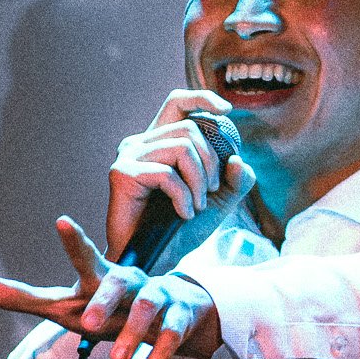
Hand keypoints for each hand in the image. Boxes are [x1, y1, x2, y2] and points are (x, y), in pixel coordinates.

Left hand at [0, 218, 222, 358]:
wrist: (168, 311)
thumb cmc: (107, 308)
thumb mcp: (66, 305)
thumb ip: (26, 298)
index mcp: (101, 276)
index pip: (85, 257)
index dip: (74, 241)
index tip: (61, 221)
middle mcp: (129, 281)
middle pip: (117, 283)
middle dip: (105, 302)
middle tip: (88, 324)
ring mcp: (156, 298)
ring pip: (148, 308)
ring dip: (134, 333)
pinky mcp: (177, 319)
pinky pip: (171, 334)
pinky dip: (160, 355)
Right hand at [107, 90, 251, 260]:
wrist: (154, 259)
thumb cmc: (180, 230)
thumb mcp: (218, 202)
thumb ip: (235, 180)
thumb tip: (237, 160)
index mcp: (159, 142)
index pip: (177, 103)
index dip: (202, 98)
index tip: (227, 110)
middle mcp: (140, 142)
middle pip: (190, 129)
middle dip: (211, 162)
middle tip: (211, 192)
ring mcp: (128, 156)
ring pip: (182, 148)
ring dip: (199, 182)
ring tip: (196, 207)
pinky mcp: (122, 173)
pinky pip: (167, 174)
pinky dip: (183, 196)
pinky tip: (183, 214)